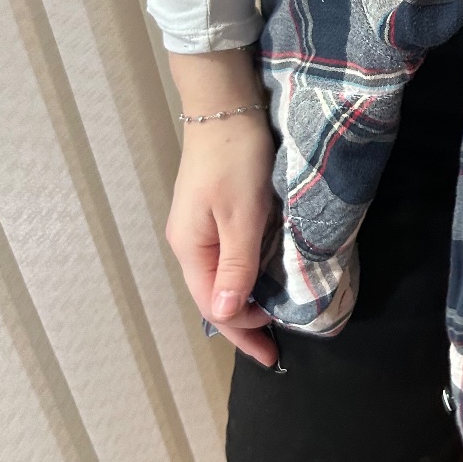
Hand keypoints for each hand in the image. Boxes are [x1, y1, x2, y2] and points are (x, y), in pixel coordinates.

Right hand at [166, 106, 278, 368]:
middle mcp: (188, 243)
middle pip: (213, 296)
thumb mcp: (241, 217)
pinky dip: (245, 277)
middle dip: (242, 323)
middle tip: (273, 348)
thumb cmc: (236, 161)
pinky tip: (262, 282)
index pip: (213, 305)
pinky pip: (227, 258)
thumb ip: (234, 266)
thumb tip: (222, 314)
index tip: (272, 353)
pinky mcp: (213, 213)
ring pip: (220, 277)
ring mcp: (198, 228)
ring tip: (271, 322)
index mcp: (190, 248)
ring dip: (244, 302)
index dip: (242, 331)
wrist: (226, 108)